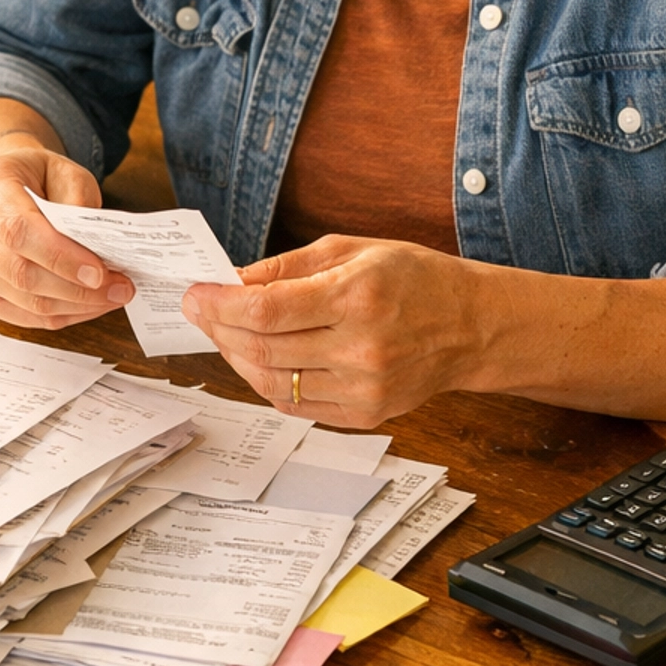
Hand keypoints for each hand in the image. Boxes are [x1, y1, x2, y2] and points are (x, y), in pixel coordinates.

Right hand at [0, 133, 133, 330]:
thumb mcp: (66, 171)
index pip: (18, 230)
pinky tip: (90, 305)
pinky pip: (24, 316)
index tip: (99, 272)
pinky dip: (63, 315)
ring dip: (76, 305)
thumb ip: (78, 202)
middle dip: (77, 288)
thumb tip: (92, 250)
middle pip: (20, 273)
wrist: (9, 186)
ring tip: (113, 295)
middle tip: (121, 287)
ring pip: (25, 301)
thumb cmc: (39, 178)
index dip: (60, 256)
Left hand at [182, 233, 473, 426]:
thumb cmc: (414, 279)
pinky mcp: (365, 414)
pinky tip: (260, 359)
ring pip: (272, 382)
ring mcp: (364, 388)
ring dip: (237, 358)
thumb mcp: (352, 250)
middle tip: (201, 312)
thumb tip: (231, 279)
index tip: (195, 295)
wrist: (471, 326)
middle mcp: (361, 348)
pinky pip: (295, 405)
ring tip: (227, 335)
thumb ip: (287, 267)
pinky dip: (266, 382)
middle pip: (263, 349)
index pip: (267, 310)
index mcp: (357, 297)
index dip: (220, 304)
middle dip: (219, 330)